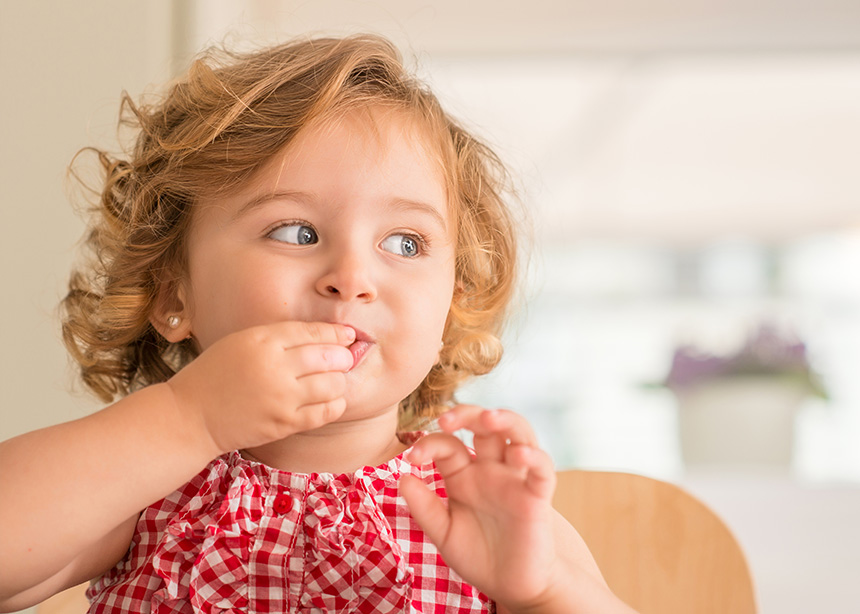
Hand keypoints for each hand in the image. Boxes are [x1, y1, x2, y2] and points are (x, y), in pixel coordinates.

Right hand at [166, 321, 354, 454]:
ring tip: (335, 379)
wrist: (190, 416)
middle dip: (343, 356)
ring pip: (333, 384)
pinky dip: (335, 404)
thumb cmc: (215, 374)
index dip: (336, 333)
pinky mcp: (284, 424)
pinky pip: (325, 412)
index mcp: (262, 340)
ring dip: (340, 380)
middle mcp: (275, 366)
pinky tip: (332, 400)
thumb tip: (322, 336)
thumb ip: (278, 337)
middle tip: (344, 358)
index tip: (347, 334)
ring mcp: (281, 397)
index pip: (313, 331)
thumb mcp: (241, 341)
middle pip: (329, 356)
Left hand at [399, 405, 561, 611]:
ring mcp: (516, 478)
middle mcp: (491, 469)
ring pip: (518, 433)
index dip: (429, 444)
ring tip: (488, 418)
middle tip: (446, 419)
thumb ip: (425, 508)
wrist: (511, 587)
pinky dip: (534, 456)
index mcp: (464, 474)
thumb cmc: (478, 556)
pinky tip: (518, 454)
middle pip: (484, 425)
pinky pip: (542, 468)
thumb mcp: (444, 533)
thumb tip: (402, 478)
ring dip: (505, 419)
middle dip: (467, 414)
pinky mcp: (538, 495)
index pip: (448, 444)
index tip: (412, 457)